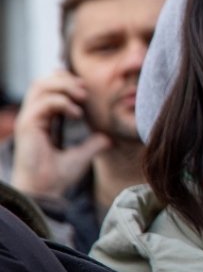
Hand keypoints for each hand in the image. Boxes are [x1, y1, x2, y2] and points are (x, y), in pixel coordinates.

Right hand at [9, 70, 109, 199]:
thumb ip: (93, 144)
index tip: (87, 90)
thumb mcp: (81, 156)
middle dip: (65, 79)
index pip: (48, 89)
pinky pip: (44, 102)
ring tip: (82, 96)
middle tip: (85, 89)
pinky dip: (62, 102)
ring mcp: (27, 119)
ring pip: (40, 86)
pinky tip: (77, 113)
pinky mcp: (27, 125)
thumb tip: (108, 138)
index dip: (66, 82)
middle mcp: (32, 117)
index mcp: (41, 120)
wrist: (45, 192)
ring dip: (64, 86)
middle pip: (42, 81)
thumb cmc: (57, 177)